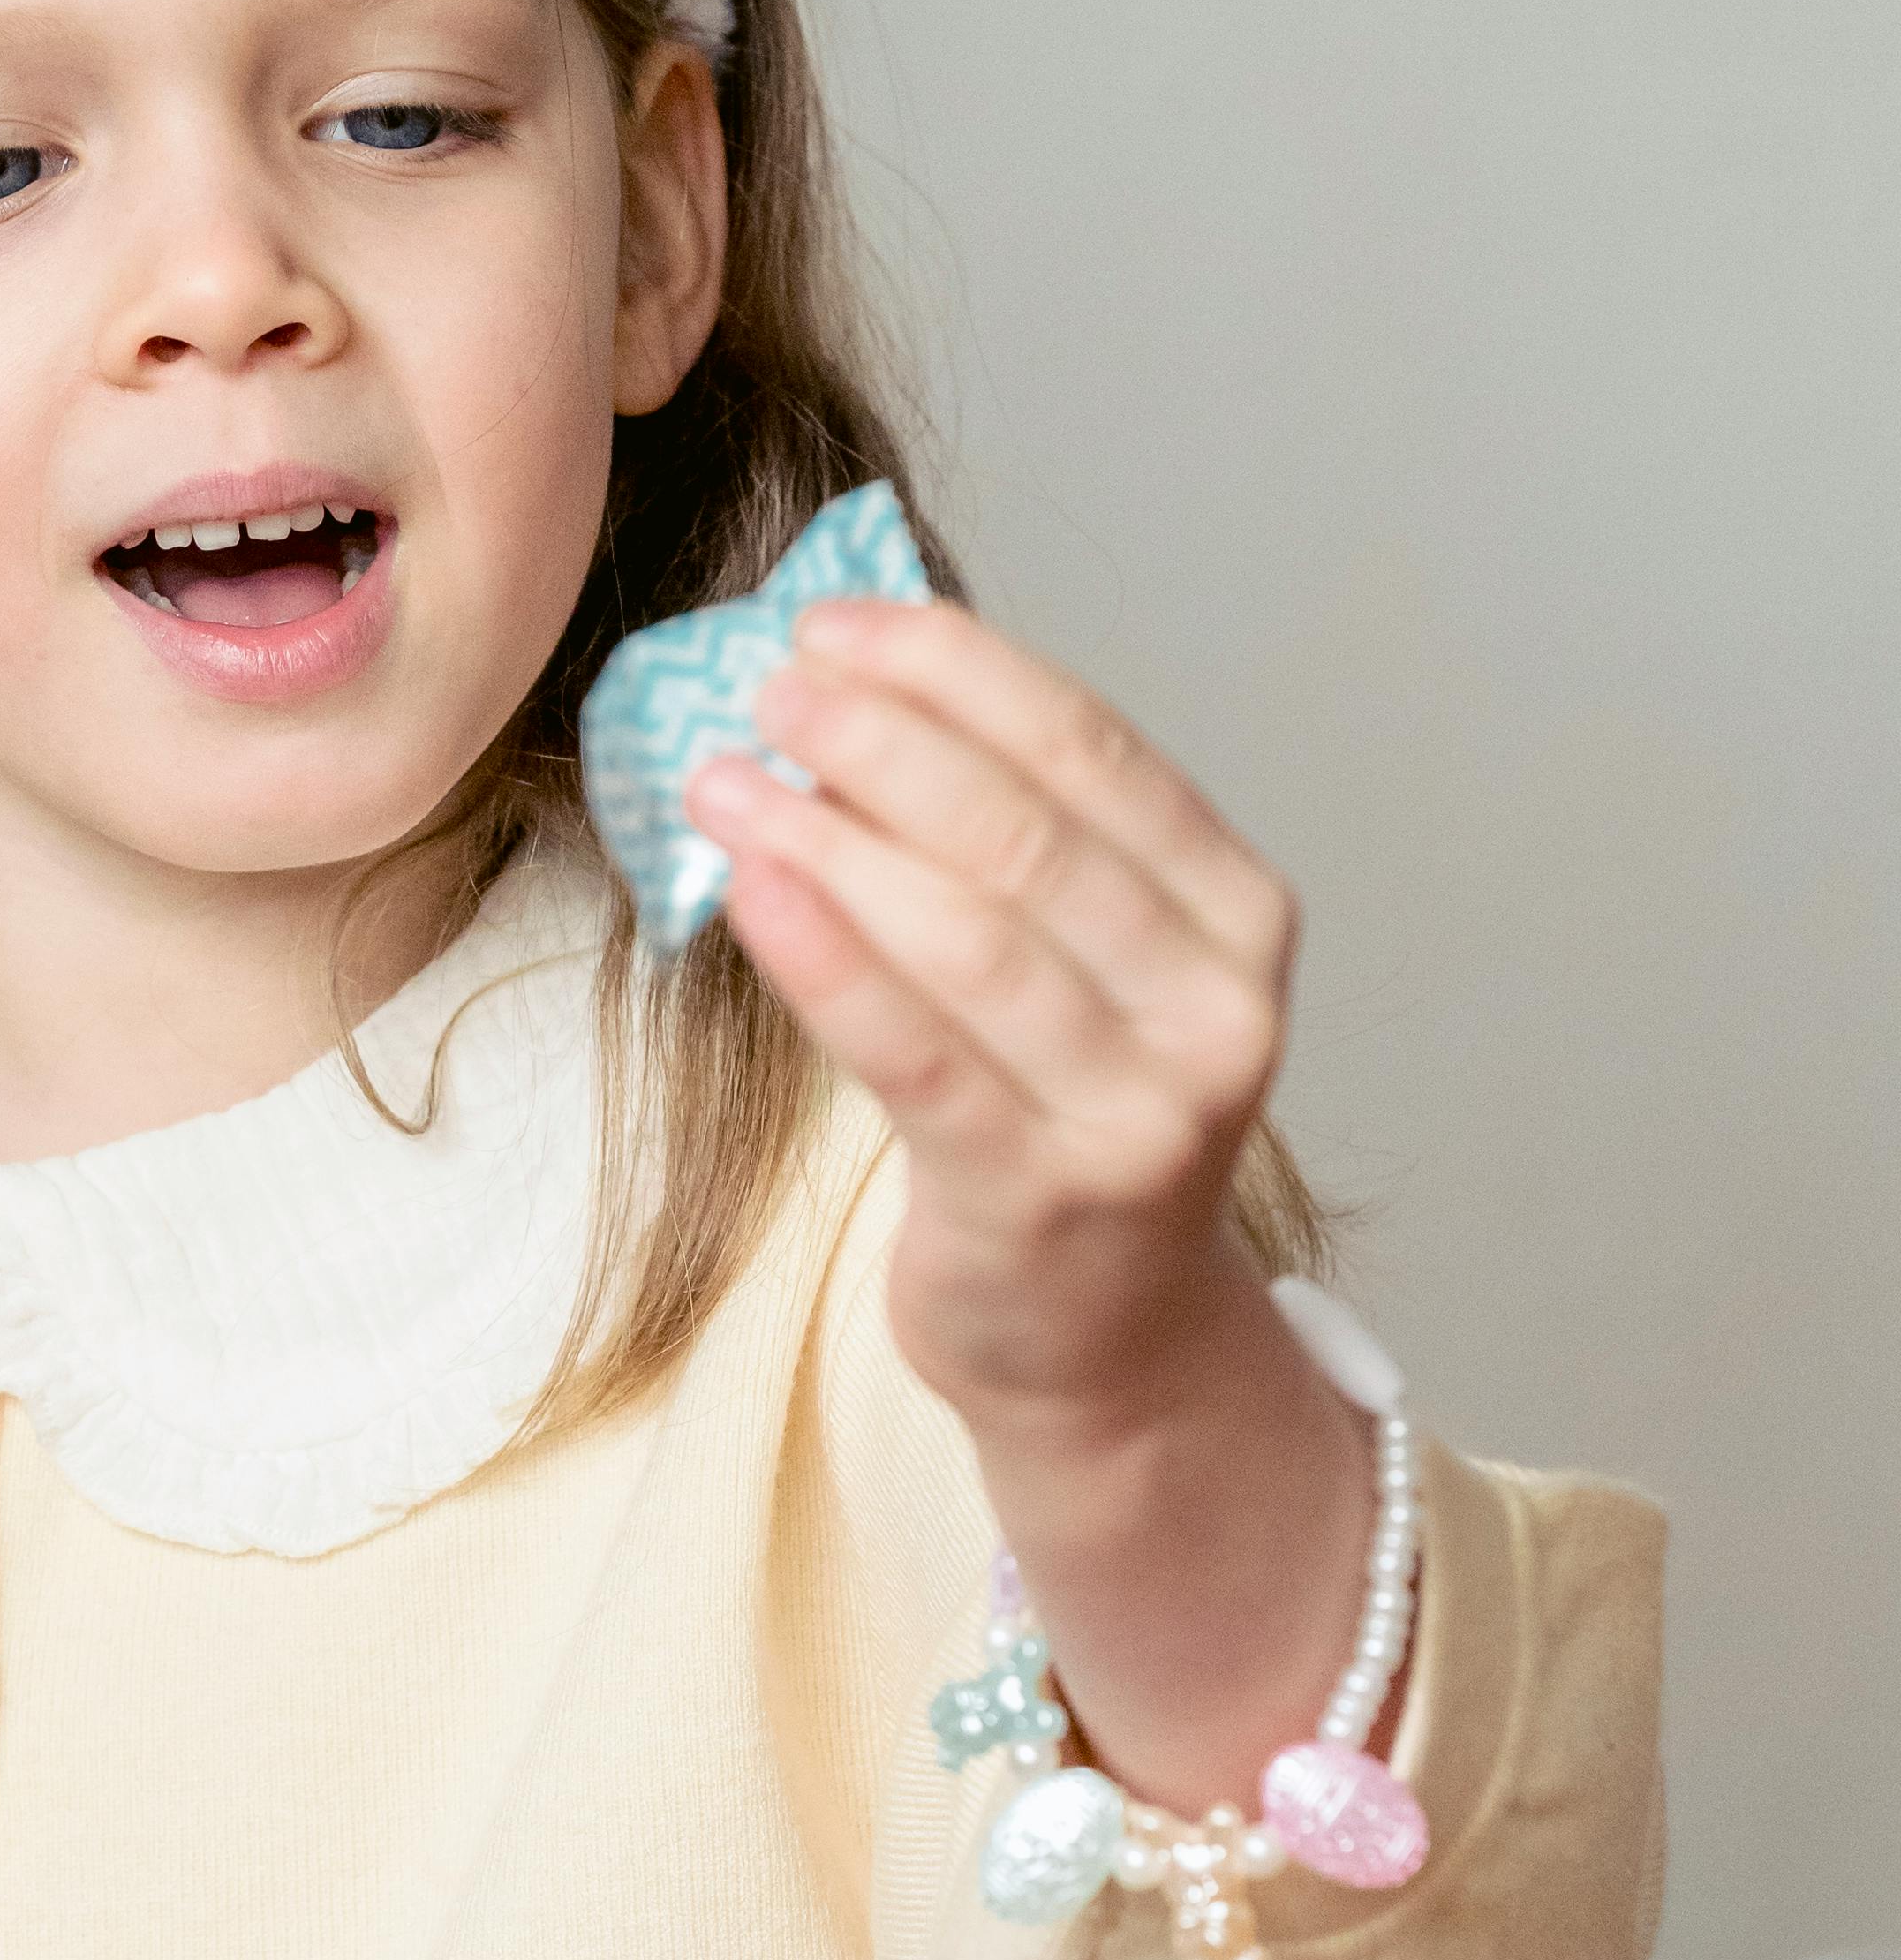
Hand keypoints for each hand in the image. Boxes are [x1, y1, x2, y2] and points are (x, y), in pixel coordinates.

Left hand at [687, 595, 1292, 1418]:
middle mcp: (1214, 1011)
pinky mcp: (1039, 1197)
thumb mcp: (1092, 959)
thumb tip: (853, 674)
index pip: (1093, 750)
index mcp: (1239, 915)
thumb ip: (1019, 830)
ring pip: (965, 937)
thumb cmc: (1069, 1105)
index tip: (836, 623)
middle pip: (1026, 835)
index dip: (955, 671)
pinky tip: (746, 884)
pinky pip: (913, 1053)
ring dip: (827, 838)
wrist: (1102, 1335)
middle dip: (881, 741)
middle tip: (767, 691)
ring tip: (720, 778)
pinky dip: (823, 955)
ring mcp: (1138, 1114)